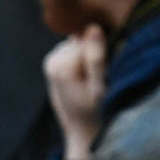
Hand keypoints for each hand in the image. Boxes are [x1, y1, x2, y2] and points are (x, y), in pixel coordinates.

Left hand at [44, 26, 105, 159]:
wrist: (83, 131)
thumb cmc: (95, 113)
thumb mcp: (100, 88)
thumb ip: (96, 58)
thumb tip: (93, 27)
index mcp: (61, 66)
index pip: (90, 40)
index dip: (105, 53)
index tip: (107, 73)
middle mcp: (53, 60)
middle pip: (83, 39)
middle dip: (97, 53)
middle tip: (100, 79)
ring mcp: (52, 59)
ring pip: (81, 42)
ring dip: (91, 55)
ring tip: (93, 80)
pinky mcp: (56, 60)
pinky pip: (78, 47)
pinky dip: (86, 57)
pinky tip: (87, 76)